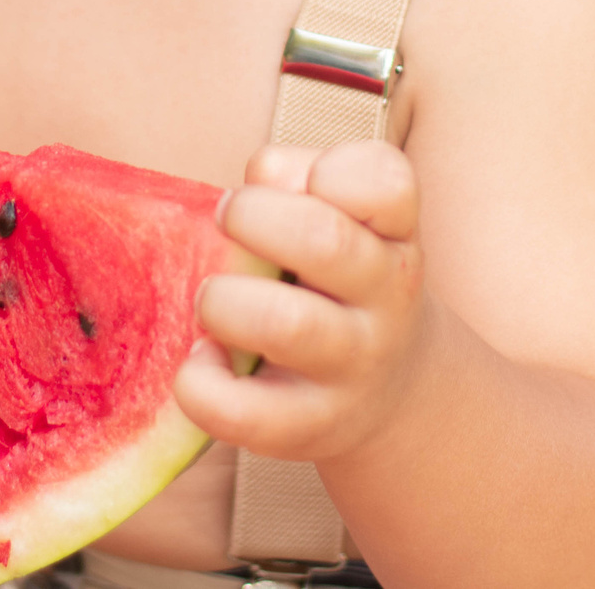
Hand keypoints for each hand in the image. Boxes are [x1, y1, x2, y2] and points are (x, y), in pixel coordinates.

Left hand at [174, 140, 432, 464]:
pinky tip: (203, 361)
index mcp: (392, 231)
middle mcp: (385, 296)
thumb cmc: (335, 277)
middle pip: (323, 241)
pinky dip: (202, 383)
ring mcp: (352, 366)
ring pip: (286, 324)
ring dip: (223, 301)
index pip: (387, 181)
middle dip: (249, 217)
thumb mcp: (340, 218)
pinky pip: (244, 411)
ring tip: (210, 300)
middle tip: (226, 221)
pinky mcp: (310, 426)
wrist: (388, 389)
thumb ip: (296, 178)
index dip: (325, 169)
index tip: (292, 184)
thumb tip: (256, 181)